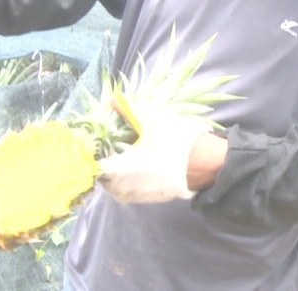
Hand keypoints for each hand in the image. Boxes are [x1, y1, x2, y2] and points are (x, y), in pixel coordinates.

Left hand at [97, 110, 212, 203]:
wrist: (207, 165)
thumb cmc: (175, 143)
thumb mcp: (151, 119)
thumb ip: (127, 109)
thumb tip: (112, 99)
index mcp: (116, 171)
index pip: (90, 163)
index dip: (93, 147)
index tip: (99, 134)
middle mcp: (120, 189)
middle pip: (101, 172)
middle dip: (105, 155)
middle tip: (114, 137)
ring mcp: (134, 197)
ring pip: (115, 180)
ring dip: (118, 165)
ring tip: (128, 146)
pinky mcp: (147, 199)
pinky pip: (129, 185)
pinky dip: (130, 173)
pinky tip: (141, 157)